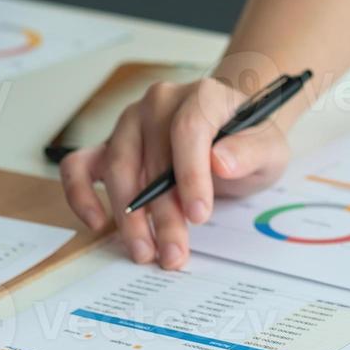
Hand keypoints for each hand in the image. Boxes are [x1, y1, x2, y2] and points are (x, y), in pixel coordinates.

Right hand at [60, 77, 291, 268]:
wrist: (234, 132)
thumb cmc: (249, 140)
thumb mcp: (269, 148)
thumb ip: (250, 151)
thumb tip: (220, 161)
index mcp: (203, 95)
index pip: (189, 131)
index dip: (191, 175)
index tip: (199, 215)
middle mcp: (160, 103)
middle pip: (153, 160)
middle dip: (163, 214)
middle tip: (174, 254)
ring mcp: (130, 122)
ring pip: (118, 169)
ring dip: (129, 217)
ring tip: (146, 252)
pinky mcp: (110, 144)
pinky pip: (81, 166)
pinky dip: (80, 193)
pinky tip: (96, 223)